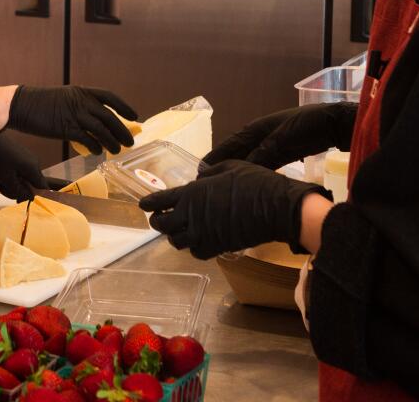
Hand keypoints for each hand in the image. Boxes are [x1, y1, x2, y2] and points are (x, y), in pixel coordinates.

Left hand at [0, 136, 47, 201]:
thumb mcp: (6, 179)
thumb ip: (19, 191)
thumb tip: (30, 198)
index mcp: (33, 168)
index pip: (42, 186)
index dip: (32, 194)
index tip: (19, 197)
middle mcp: (34, 162)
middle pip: (31, 182)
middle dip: (17, 188)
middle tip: (1, 187)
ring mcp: (28, 157)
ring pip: (24, 176)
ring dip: (11, 181)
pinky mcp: (21, 154)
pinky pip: (19, 169)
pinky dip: (10, 174)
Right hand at [6, 86, 137, 154]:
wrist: (21, 105)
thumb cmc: (40, 103)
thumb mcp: (64, 97)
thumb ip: (80, 106)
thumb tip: (94, 120)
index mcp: (81, 92)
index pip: (109, 97)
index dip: (124, 106)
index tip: (134, 116)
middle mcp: (81, 102)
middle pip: (109, 117)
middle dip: (122, 130)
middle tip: (130, 141)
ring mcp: (74, 115)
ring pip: (101, 130)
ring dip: (112, 142)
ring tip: (117, 150)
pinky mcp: (66, 128)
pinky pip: (87, 140)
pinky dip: (95, 147)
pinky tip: (97, 152)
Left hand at [139, 159, 330, 258]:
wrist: (275, 208)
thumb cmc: (254, 182)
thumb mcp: (228, 167)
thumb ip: (208, 175)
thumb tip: (199, 181)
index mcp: (191, 193)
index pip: (160, 201)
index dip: (148, 203)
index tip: (143, 205)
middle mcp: (191, 216)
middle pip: (162, 225)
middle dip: (157, 221)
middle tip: (159, 218)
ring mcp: (203, 234)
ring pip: (176, 242)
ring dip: (174, 236)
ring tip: (177, 231)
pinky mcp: (216, 248)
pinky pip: (196, 252)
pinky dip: (193, 247)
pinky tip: (197, 240)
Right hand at [201, 103, 356, 172]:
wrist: (333, 123)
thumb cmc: (306, 125)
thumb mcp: (281, 138)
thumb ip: (262, 153)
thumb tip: (241, 169)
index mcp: (256, 129)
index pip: (230, 145)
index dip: (216, 157)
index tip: (201, 170)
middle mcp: (260, 136)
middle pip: (237, 153)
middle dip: (223, 166)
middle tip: (209, 183)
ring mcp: (272, 144)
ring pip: (250, 160)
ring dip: (239, 171)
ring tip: (226, 187)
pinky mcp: (284, 153)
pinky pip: (264, 165)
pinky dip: (255, 173)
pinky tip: (251, 184)